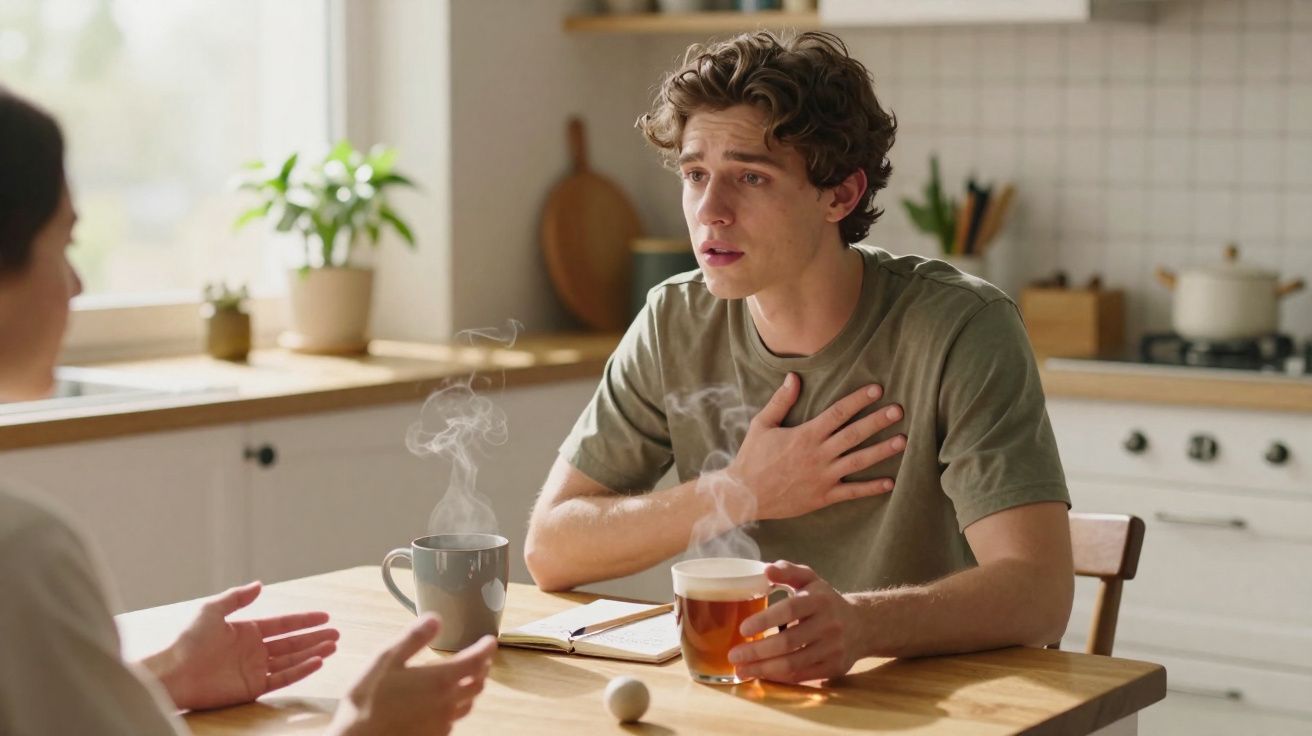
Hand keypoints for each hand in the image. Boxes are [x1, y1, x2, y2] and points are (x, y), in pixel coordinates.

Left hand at [142, 581, 338, 710]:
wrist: (174, 673)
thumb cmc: (188, 641)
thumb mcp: (212, 610)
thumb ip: (237, 597)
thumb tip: (260, 584)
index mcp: (247, 631)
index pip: (283, 625)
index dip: (304, 620)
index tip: (325, 616)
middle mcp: (254, 650)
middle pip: (292, 643)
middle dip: (315, 637)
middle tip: (336, 633)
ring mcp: (255, 669)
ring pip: (292, 660)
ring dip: (313, 653)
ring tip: (333, 647)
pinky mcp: (253, 688)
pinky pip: (282, 678)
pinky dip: (301, 671)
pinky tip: (316, 662)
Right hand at [330, 614, 495, 735]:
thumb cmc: (368, 699)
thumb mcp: (386, 660)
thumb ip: (413, 638)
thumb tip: (436, 618)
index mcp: (439, 680)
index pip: (476, 661)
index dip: (486, 648)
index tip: (490, 640)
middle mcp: (447, 703)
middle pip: (478, 683)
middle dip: (483, 667)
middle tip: (480, 657)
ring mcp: (442, 723)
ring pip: (469, 703)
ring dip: (472, 687)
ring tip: (467, 677)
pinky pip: (455, 719)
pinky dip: (457, 705)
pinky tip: (444, 701)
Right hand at [726, 373, 904, 520]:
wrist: (744, 495)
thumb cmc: (752, 458)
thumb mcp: (763, 425)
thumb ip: (781, 401)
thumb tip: (794, 377)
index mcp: (806, 435)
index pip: (838, 413)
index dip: (859, 400)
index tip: (877, 389)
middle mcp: (818, 454)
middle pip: (854, 434)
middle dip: (878, 421)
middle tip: (899, 410)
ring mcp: (823, 476)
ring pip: (859, 461)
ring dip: (882, 451)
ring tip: (902, 441)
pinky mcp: (823, 496)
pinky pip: (852, 492)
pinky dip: (871, 488)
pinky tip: (890, 482)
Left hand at [727, 561, 864, 682]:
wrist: (862, 625)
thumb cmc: (825, 600)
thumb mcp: (810, 579)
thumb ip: (788, 571)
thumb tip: (767, 569)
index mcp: (819, 600)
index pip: (790, 610)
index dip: (765, 620)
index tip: (743, 629)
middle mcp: (829, 625)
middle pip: (788, 642)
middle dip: (757, 651)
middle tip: (733, 655)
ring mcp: (833, 649)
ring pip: (793, 663)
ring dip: (763, 669)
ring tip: (741, 669)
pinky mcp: (834, 667)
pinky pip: (802, 676)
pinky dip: (778, 677)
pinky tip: (761, 674)